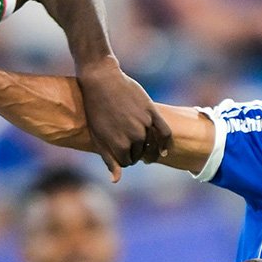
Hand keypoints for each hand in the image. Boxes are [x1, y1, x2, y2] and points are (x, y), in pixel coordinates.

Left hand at [76, 60, 171, 181]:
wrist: (102, 80)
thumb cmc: (95, 110)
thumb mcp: (98, 136)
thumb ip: (108, 159)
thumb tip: (116, 180)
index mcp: (118, 145)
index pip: (126, 162)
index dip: (122, 159)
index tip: (117, 152)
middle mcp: (134, 137)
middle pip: (139, 154)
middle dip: (133, 152)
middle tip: (126, 143)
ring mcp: (144, 124)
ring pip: (150, 145)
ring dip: (146, 147)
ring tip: (140, 143)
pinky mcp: (152, 113)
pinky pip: (165, 132)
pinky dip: (166, 142)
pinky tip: (164, 149)